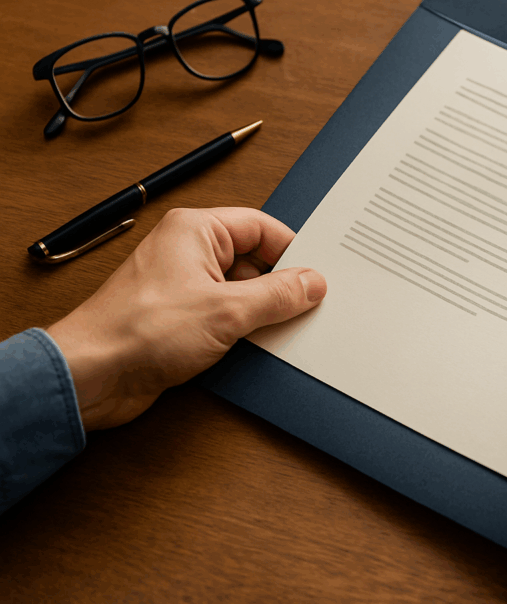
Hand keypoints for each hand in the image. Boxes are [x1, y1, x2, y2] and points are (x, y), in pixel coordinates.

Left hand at [47, 207, 326, 431]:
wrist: (91, 376)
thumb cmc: (138, 331)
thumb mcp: (226, 310)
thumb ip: (277, 295)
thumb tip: (312, 283)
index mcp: (196, 231)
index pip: (262, 228)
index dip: (293, 251)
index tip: (319, 276)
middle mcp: (189, 253)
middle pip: (255, 260)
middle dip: (280, 286)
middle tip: (308, 306)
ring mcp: (184, 286)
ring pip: (243, 291)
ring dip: (262, 312)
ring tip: (284, 328)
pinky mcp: (181, 318)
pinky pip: (227, 315)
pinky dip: (245, 330)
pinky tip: (261, 345)